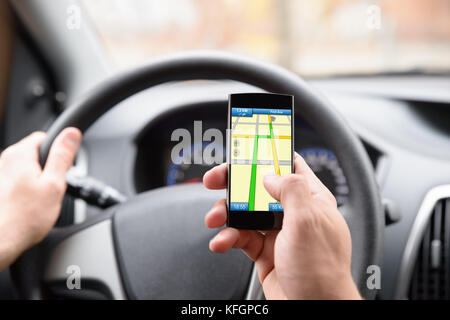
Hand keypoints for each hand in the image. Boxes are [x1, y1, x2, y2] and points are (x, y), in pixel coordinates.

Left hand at [0, 128, 81, 270]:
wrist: (2, 241)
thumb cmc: (24, 218)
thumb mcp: (54, 184)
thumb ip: (63, 156)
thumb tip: (71, 133)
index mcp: (19, 155)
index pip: (45, 137)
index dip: (59, 151)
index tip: (63, 168)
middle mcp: (6, 161)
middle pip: (37, 153)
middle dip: (49, 168)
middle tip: (53, 188)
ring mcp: (1, 174)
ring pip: (29, 168)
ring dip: (39, 180)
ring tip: (41, 199)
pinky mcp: (1, 187)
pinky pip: (21, 180)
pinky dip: (28, 189)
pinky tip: (30, 205)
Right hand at [203, 153, 360, 299]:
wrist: (312, 309)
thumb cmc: (322, 271)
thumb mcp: (308, 221)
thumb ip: (291, 189)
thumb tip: (270, 175)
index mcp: (310, 198)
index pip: (289, 164)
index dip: (268, 153)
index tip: (246, 147)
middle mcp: (292, 212)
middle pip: (258, 187)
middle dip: (234, 183)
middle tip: (214, 180)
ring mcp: (277, 231)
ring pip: (244, 212)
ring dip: (225, 214)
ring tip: (214, 219)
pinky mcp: (263, 249)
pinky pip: (240, 236)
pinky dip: (227, 237)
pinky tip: (221, 242)